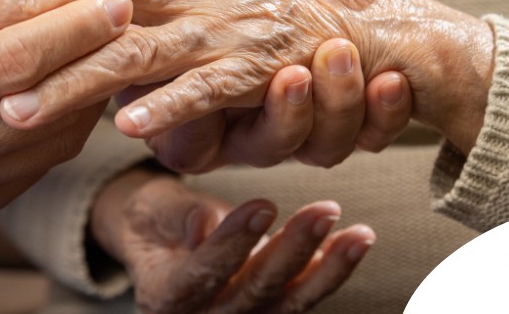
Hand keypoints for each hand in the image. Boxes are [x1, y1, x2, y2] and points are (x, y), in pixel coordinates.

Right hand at [0, 0, 130, 217]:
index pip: (15, 61)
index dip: (73, 28)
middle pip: (43, 103)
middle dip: (94, 55)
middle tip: (132, 14)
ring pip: (57, 138)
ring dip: (90, 89)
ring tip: (106, 45)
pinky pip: (46, 159)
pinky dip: (68, 119)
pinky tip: (74, 83)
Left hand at [0, 0, 493, 154]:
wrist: (369, 27)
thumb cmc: (278, 8)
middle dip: (25, 6)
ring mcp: (220, 28)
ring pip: (133, 53)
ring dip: (73, 80)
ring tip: (16, 105)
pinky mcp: (257, 69)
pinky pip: (207, 90)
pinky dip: (172, 108)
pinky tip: (128, 128)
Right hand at [90, 169, 374, 313]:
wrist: (162, 245)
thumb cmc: (154, 220)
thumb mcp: (150, 209)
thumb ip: (176, 217)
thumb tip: (205, 223)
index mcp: (165, 296)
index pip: (202, 274)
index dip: (233, 243)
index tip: (264, 204)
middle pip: (253, 291)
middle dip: (293, 250)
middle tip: (325, 210)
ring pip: (288, 302)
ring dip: (328, 268)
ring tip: (359, 234)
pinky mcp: (268, 312)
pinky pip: (301, 298)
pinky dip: (329, 272)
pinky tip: (352, 245)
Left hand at [128, 0, 406, 170]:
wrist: (146, 7)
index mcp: (320, 83)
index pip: (377, 112)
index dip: (390, 108)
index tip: (397, 80)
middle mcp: (286, 118)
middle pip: (336, 139)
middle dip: (348, 107)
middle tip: (350, 65)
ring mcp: (237, 135)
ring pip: (282, 145)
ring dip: (291, 112)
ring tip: (291, 75)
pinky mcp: (183, 139)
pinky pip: (193, 138)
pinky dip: (182, 113)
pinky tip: (170, 112)